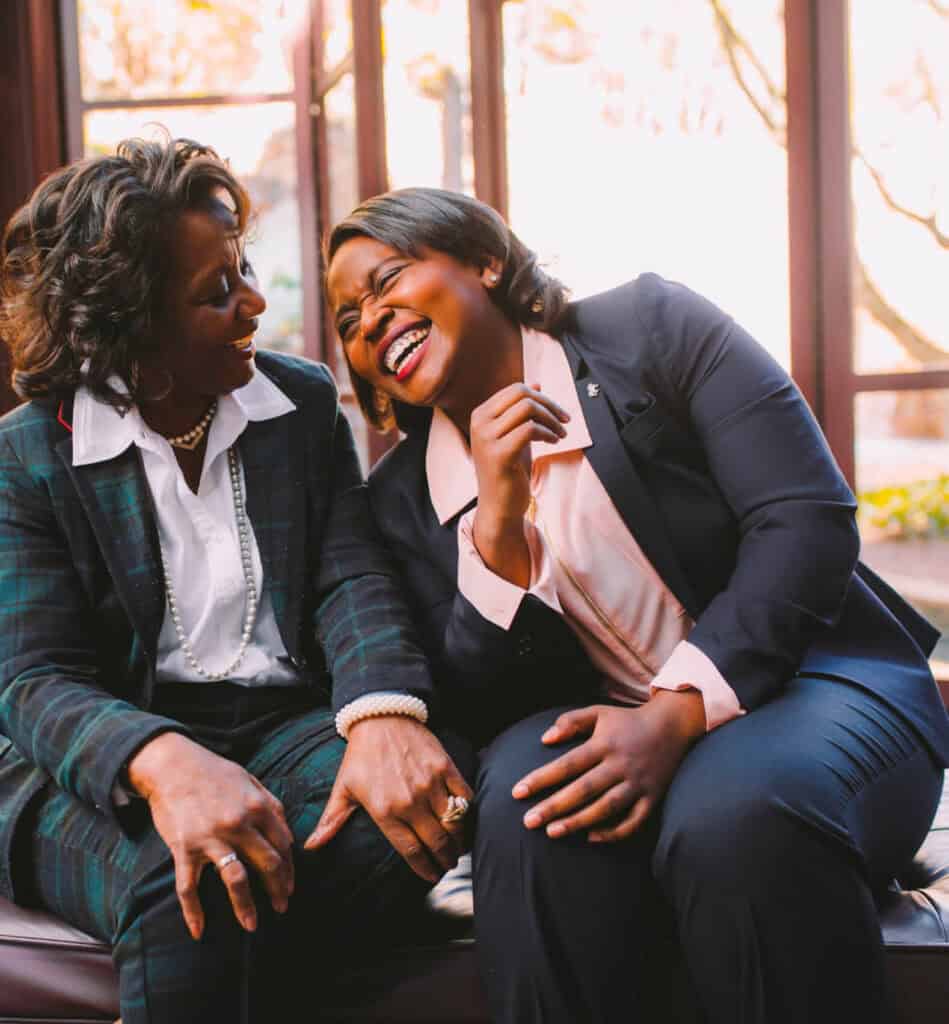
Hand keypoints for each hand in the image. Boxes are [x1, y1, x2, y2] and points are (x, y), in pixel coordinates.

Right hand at [127, 732, 293, 939]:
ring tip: (253, 926)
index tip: (290, 885)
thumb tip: (286, 832)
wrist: (172, 765)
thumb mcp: (249, 780)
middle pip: (268, 864)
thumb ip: (269, 805)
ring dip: (246, 907)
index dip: (289, 868)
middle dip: (278, 889)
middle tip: (282, 906)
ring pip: (236, 880)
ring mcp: (211, 837)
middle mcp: (239, 823)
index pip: (283, 844)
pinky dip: (193, 912)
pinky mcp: (184, 848)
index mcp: (258, 806)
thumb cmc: (213, 772)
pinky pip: (189, 888)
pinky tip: (199, 930)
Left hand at [305, 716, 472, 882]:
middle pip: (436, 842)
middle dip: (445, 860)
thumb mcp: (344, 788)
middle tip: (448, 865)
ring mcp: (429, 783)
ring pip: (453, 823)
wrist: (381, 716)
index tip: (432, 876)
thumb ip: (331, 820)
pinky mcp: (444, 767)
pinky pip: (464, 797)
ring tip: (458, 848)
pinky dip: (468, 813)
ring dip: (459, 841)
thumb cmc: (361, 754)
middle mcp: (409, 801)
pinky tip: (465, 821)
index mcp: (384, 811)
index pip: (411, 851)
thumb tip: (310, 847)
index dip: (425, 868)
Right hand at [469, 383, 569, 587]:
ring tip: (561, 435)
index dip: (542, 397)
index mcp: (480, 414)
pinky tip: (554, 443)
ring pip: (527, 409)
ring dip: (551, 420)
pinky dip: (547, 433)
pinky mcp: (498, 454)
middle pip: (521, 394)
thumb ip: (521, 411)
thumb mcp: (514, 435)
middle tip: (565, 421)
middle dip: (549, 404)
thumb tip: (536, 383)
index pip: (515, 389)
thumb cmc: (508, 471)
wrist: (499, 507)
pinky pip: (530, 429)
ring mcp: (486, 438)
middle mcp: (479, 423)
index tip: (558, 413)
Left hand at [511, 691, 705, 841]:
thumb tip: (544, 738)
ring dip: (578, 822)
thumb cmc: (627, 721)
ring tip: (551, 832)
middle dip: (554, 807)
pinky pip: (634, 821)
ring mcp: (638, 783)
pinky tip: (591, 838)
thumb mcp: (599, 713)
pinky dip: (614, 832)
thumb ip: (571, 721)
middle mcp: (621, 764)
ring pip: (606, 808)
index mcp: (605, 744)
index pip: (568, 764)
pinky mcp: (653, 798)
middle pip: (583, 789)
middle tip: (527, 822)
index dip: (542, 778)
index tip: (517, 792)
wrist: (673, 726)